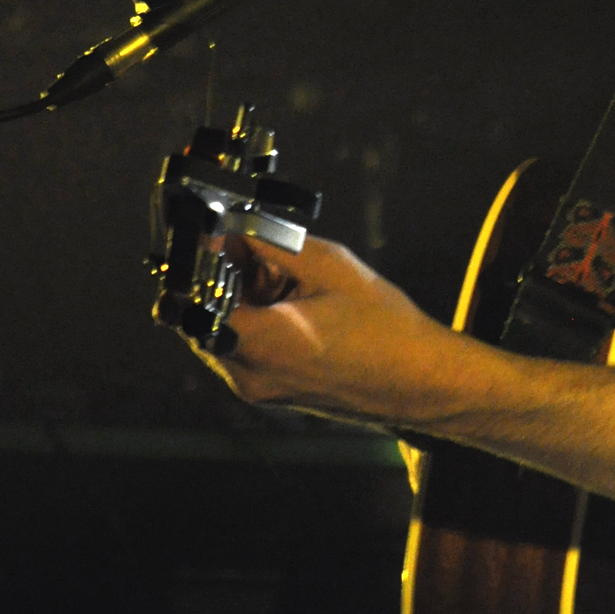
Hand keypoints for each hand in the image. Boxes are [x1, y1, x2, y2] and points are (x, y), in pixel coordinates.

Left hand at [199, 232, 457, 422]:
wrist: (423, 383)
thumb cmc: (386, 327)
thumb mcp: (328, 266)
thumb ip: (270, 242)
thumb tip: (233, 223)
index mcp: (258, 344)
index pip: (191, 297)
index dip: (195, 258)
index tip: (211, 228)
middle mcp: (247, 374)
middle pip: (200, 312)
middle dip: (218, 270)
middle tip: (247, 237)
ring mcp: (258, 387)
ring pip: (220, 327)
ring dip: (237, 291)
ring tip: (279, 266)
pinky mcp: (271, 390)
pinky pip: (242, 344)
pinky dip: (253, 313)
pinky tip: (289, 292)